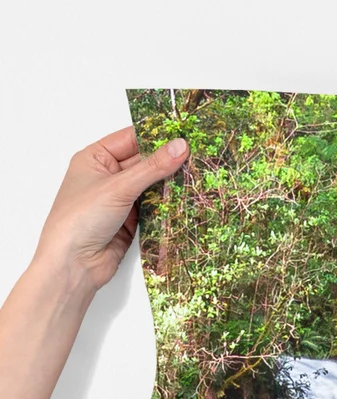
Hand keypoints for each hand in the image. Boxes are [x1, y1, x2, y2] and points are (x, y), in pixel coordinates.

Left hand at [34, 126, 189, 291]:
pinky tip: (186, 199)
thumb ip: (152, 167)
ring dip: (170, 185)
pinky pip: (154, 207)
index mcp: (95, 158)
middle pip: (144, 162)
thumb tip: (181, 146)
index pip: (131, 139)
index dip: (157, 136)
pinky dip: (168, 205)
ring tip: (198, 175)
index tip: (185, 134)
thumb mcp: (118, 187)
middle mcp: (108, 176)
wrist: (74, 264)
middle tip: (198, 155)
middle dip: (168, 162)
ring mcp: (120, 199)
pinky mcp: (132, 220)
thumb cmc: (81, 219)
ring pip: (152, 186)